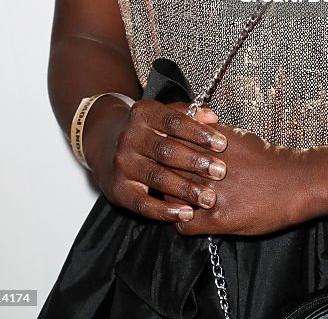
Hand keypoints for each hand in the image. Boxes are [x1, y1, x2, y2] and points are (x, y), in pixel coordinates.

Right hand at [84, 96, 228, 222]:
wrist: (105, 143)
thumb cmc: (148, 129)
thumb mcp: (163, 114)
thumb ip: (188, 114)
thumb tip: (212, 117)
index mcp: (144, 113)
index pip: (174, 121)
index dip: (199, 132)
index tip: (222, 143)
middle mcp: (130, 137)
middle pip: (166, 150)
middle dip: (195, 162)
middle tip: (220, 172)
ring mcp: (122, 164)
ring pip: (157, 177)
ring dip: (185, 189)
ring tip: (209, 197)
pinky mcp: (118, 189)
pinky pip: (142, 203)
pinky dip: (165, 210)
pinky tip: (186, 213)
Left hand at [172, 123, 309, 236]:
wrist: (296, 182)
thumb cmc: (268, 158)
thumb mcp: (238, 136)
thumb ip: (210, 134)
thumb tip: (190, 130)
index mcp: (212, 142)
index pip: (171, 140)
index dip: (164, 147)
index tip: (163, 153)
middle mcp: (209, 166)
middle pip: (167, 167)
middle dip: (162, 171)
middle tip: (162, 176)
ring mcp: (213, 193)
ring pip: (171, 196)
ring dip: (169, 198)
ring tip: (174, 198)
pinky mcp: (219, 219)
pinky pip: (184, 224)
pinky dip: (181, 221)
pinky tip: (188, 217)